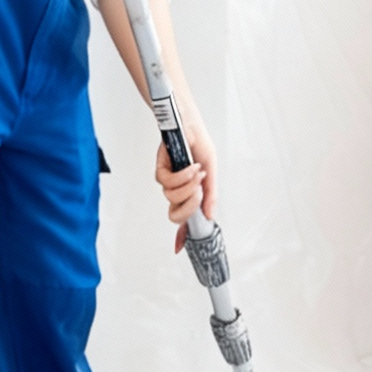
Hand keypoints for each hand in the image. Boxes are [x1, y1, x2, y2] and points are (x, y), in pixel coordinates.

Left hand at [155, 131, 217, 252]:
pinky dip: (181, 175)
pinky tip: (190, 166)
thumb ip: (210, 194)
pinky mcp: (160, 170)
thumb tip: (210, 216)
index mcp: (191, 193)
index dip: (181, 235)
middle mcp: (178, 190)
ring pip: (172, 198)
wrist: (188, 124)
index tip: (180, 247)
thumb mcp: (211, 169)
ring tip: (197, 172)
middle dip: (188, 207)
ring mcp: (169, 181)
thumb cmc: (199, 144)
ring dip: (188, 186)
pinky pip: (168, 182)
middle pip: (175, 215)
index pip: (185, 218)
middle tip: (199, 193)